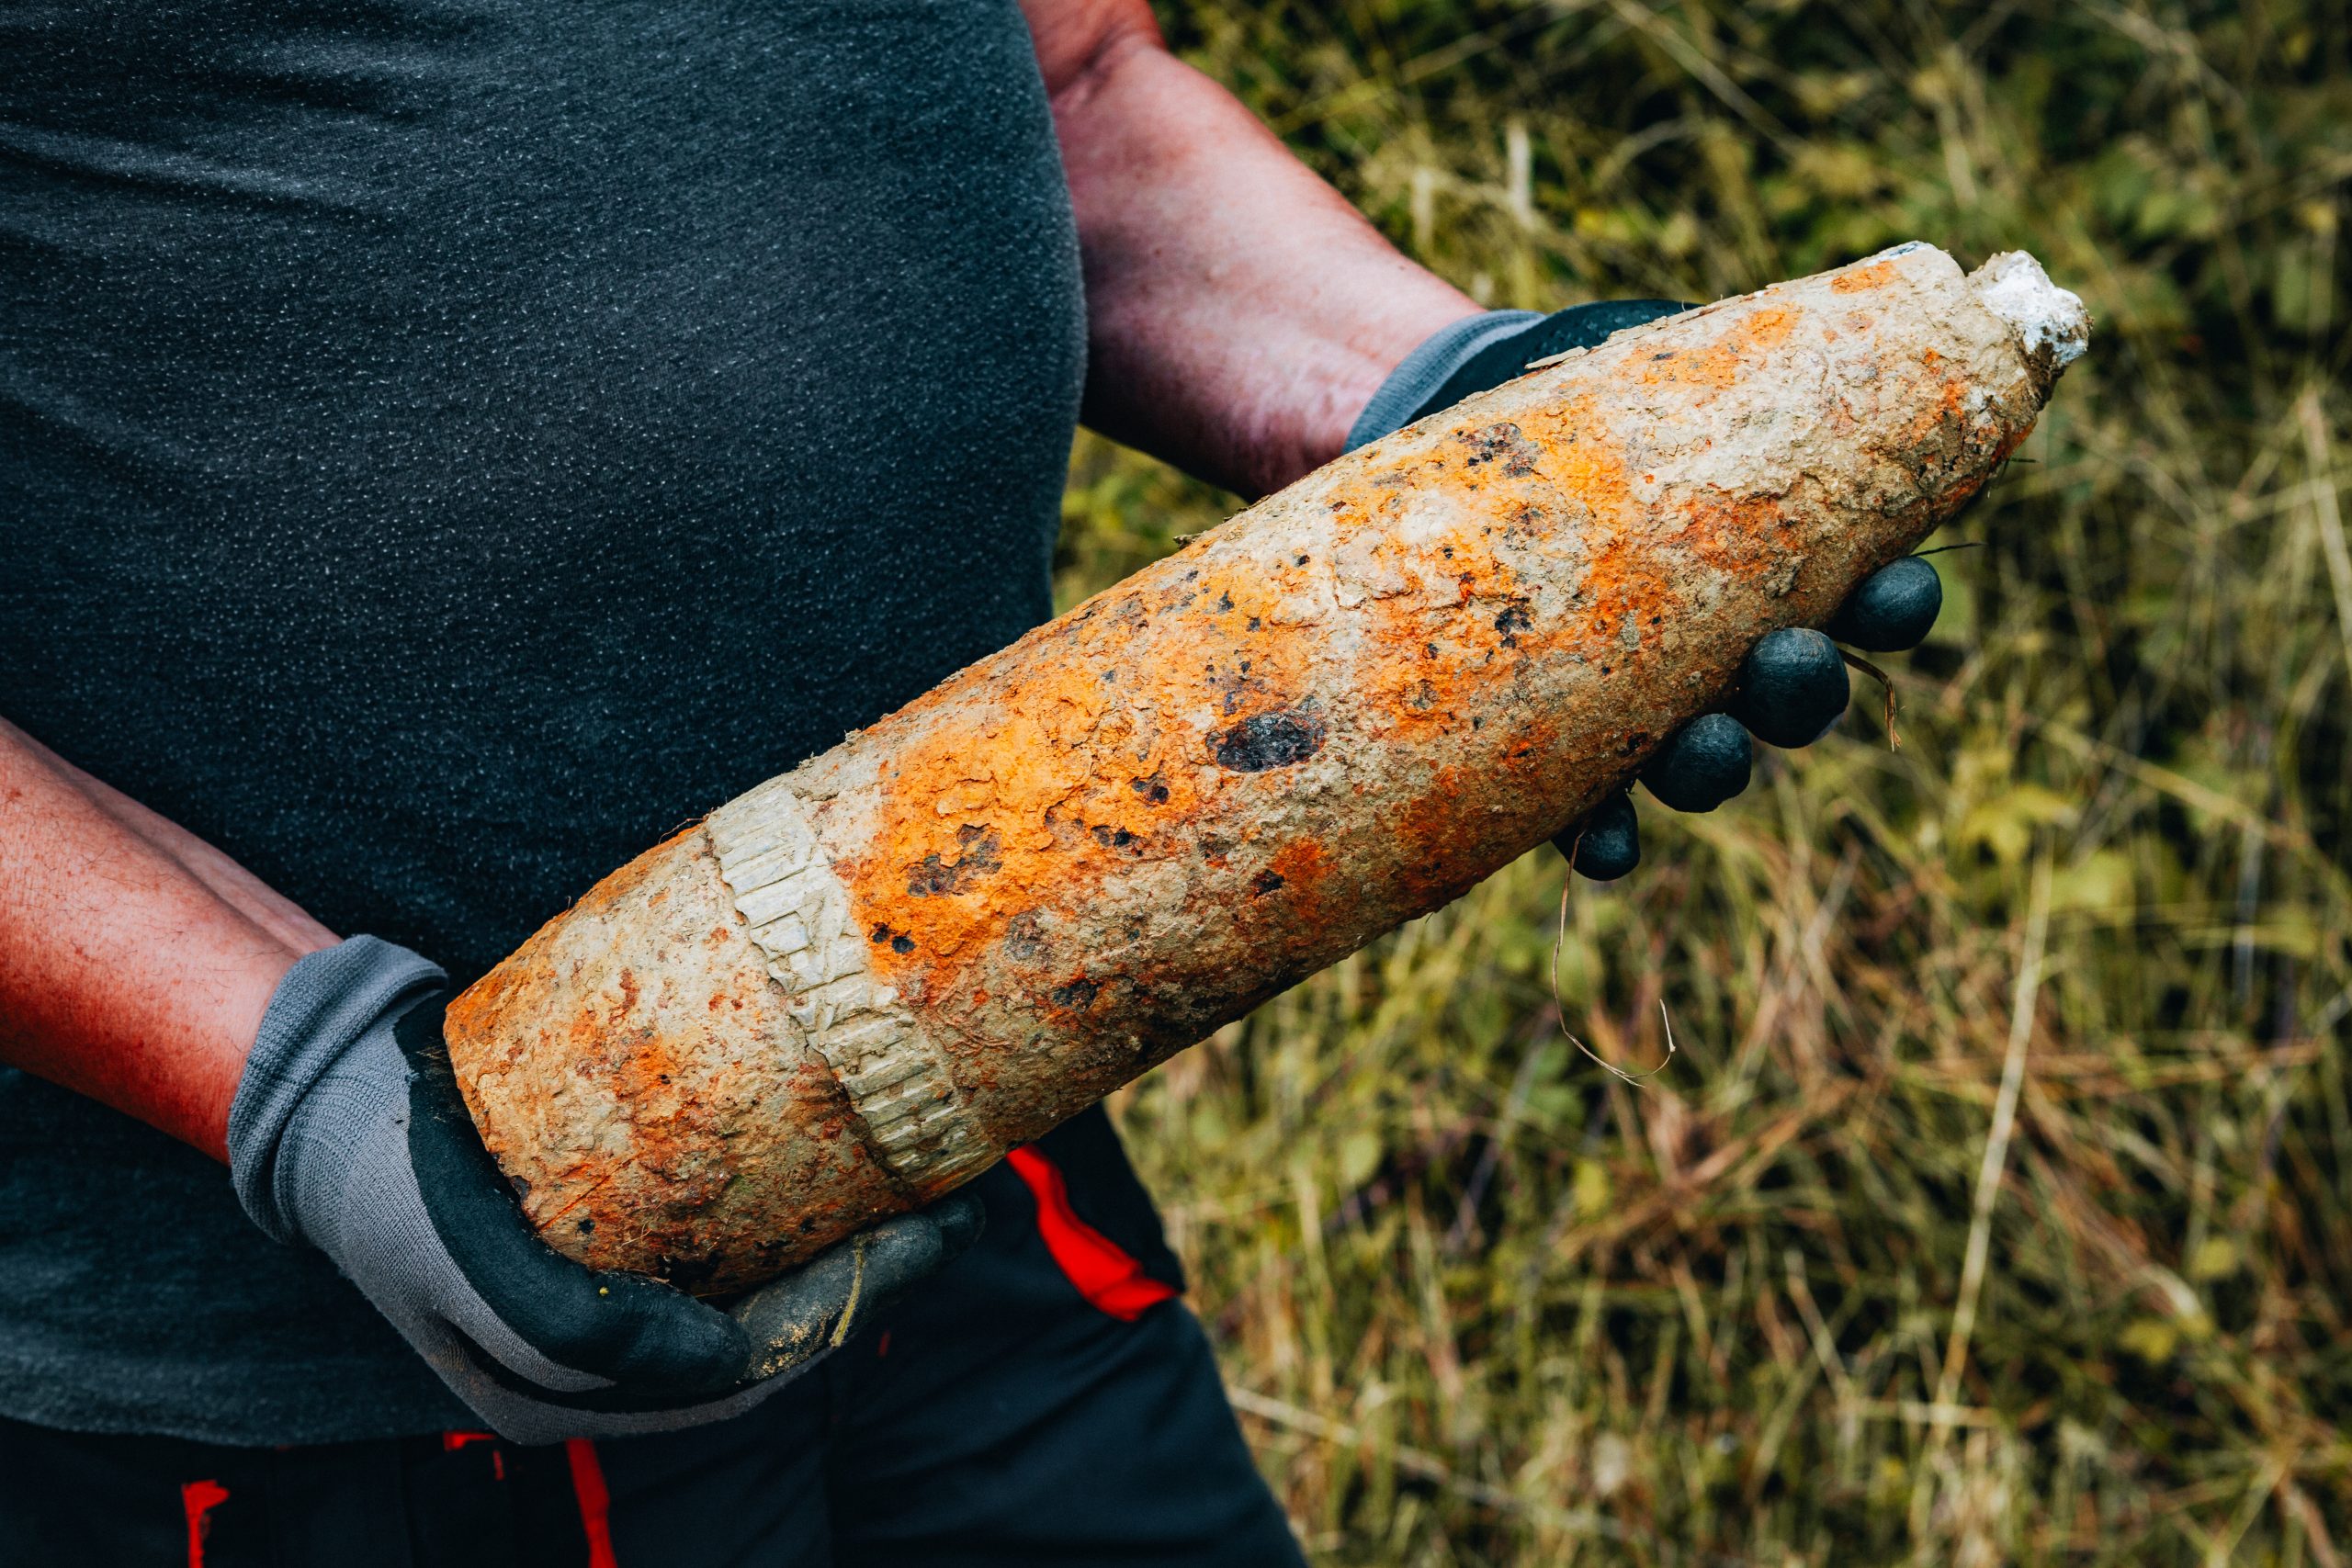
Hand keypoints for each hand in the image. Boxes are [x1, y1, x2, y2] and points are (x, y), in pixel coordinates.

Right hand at [229, 938, 981, 1442]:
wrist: (340, 1117)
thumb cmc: (402, 1177)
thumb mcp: (467, 1260)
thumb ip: (573, 1329)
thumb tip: (702, 1358)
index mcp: (562, 1394)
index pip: (738, 1374)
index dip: (834, 1312)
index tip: (912, 1240)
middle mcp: (600, 1379)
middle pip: (770, 1349)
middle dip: (868, 1289)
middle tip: (955, 1214)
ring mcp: (613, 1327)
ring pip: (765, 1314)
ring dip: (851, 1266)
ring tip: (933, 1203)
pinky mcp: (620, 1268)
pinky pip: (732, 1273)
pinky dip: (797, 1241)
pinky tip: (853, 1193)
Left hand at [1347, 302, 1944, 878]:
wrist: (1454, 435)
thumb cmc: (1586, 401)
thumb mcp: (1660, 370)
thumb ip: (1721, 374)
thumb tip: (1823, 322)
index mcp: (1787, 565)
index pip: (1870, 598)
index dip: (1896, 607)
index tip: (1898, 590)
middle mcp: (1729, 650)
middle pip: (1794, 694)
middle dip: (1800, 689)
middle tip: (1785, 662)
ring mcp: (1646, 703)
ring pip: (1706, 758)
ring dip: (1714, 764)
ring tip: (1703, 749)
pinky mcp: (1559, 741)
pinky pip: (1594, 809)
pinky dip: (1608, 835)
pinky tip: (1607, 845)